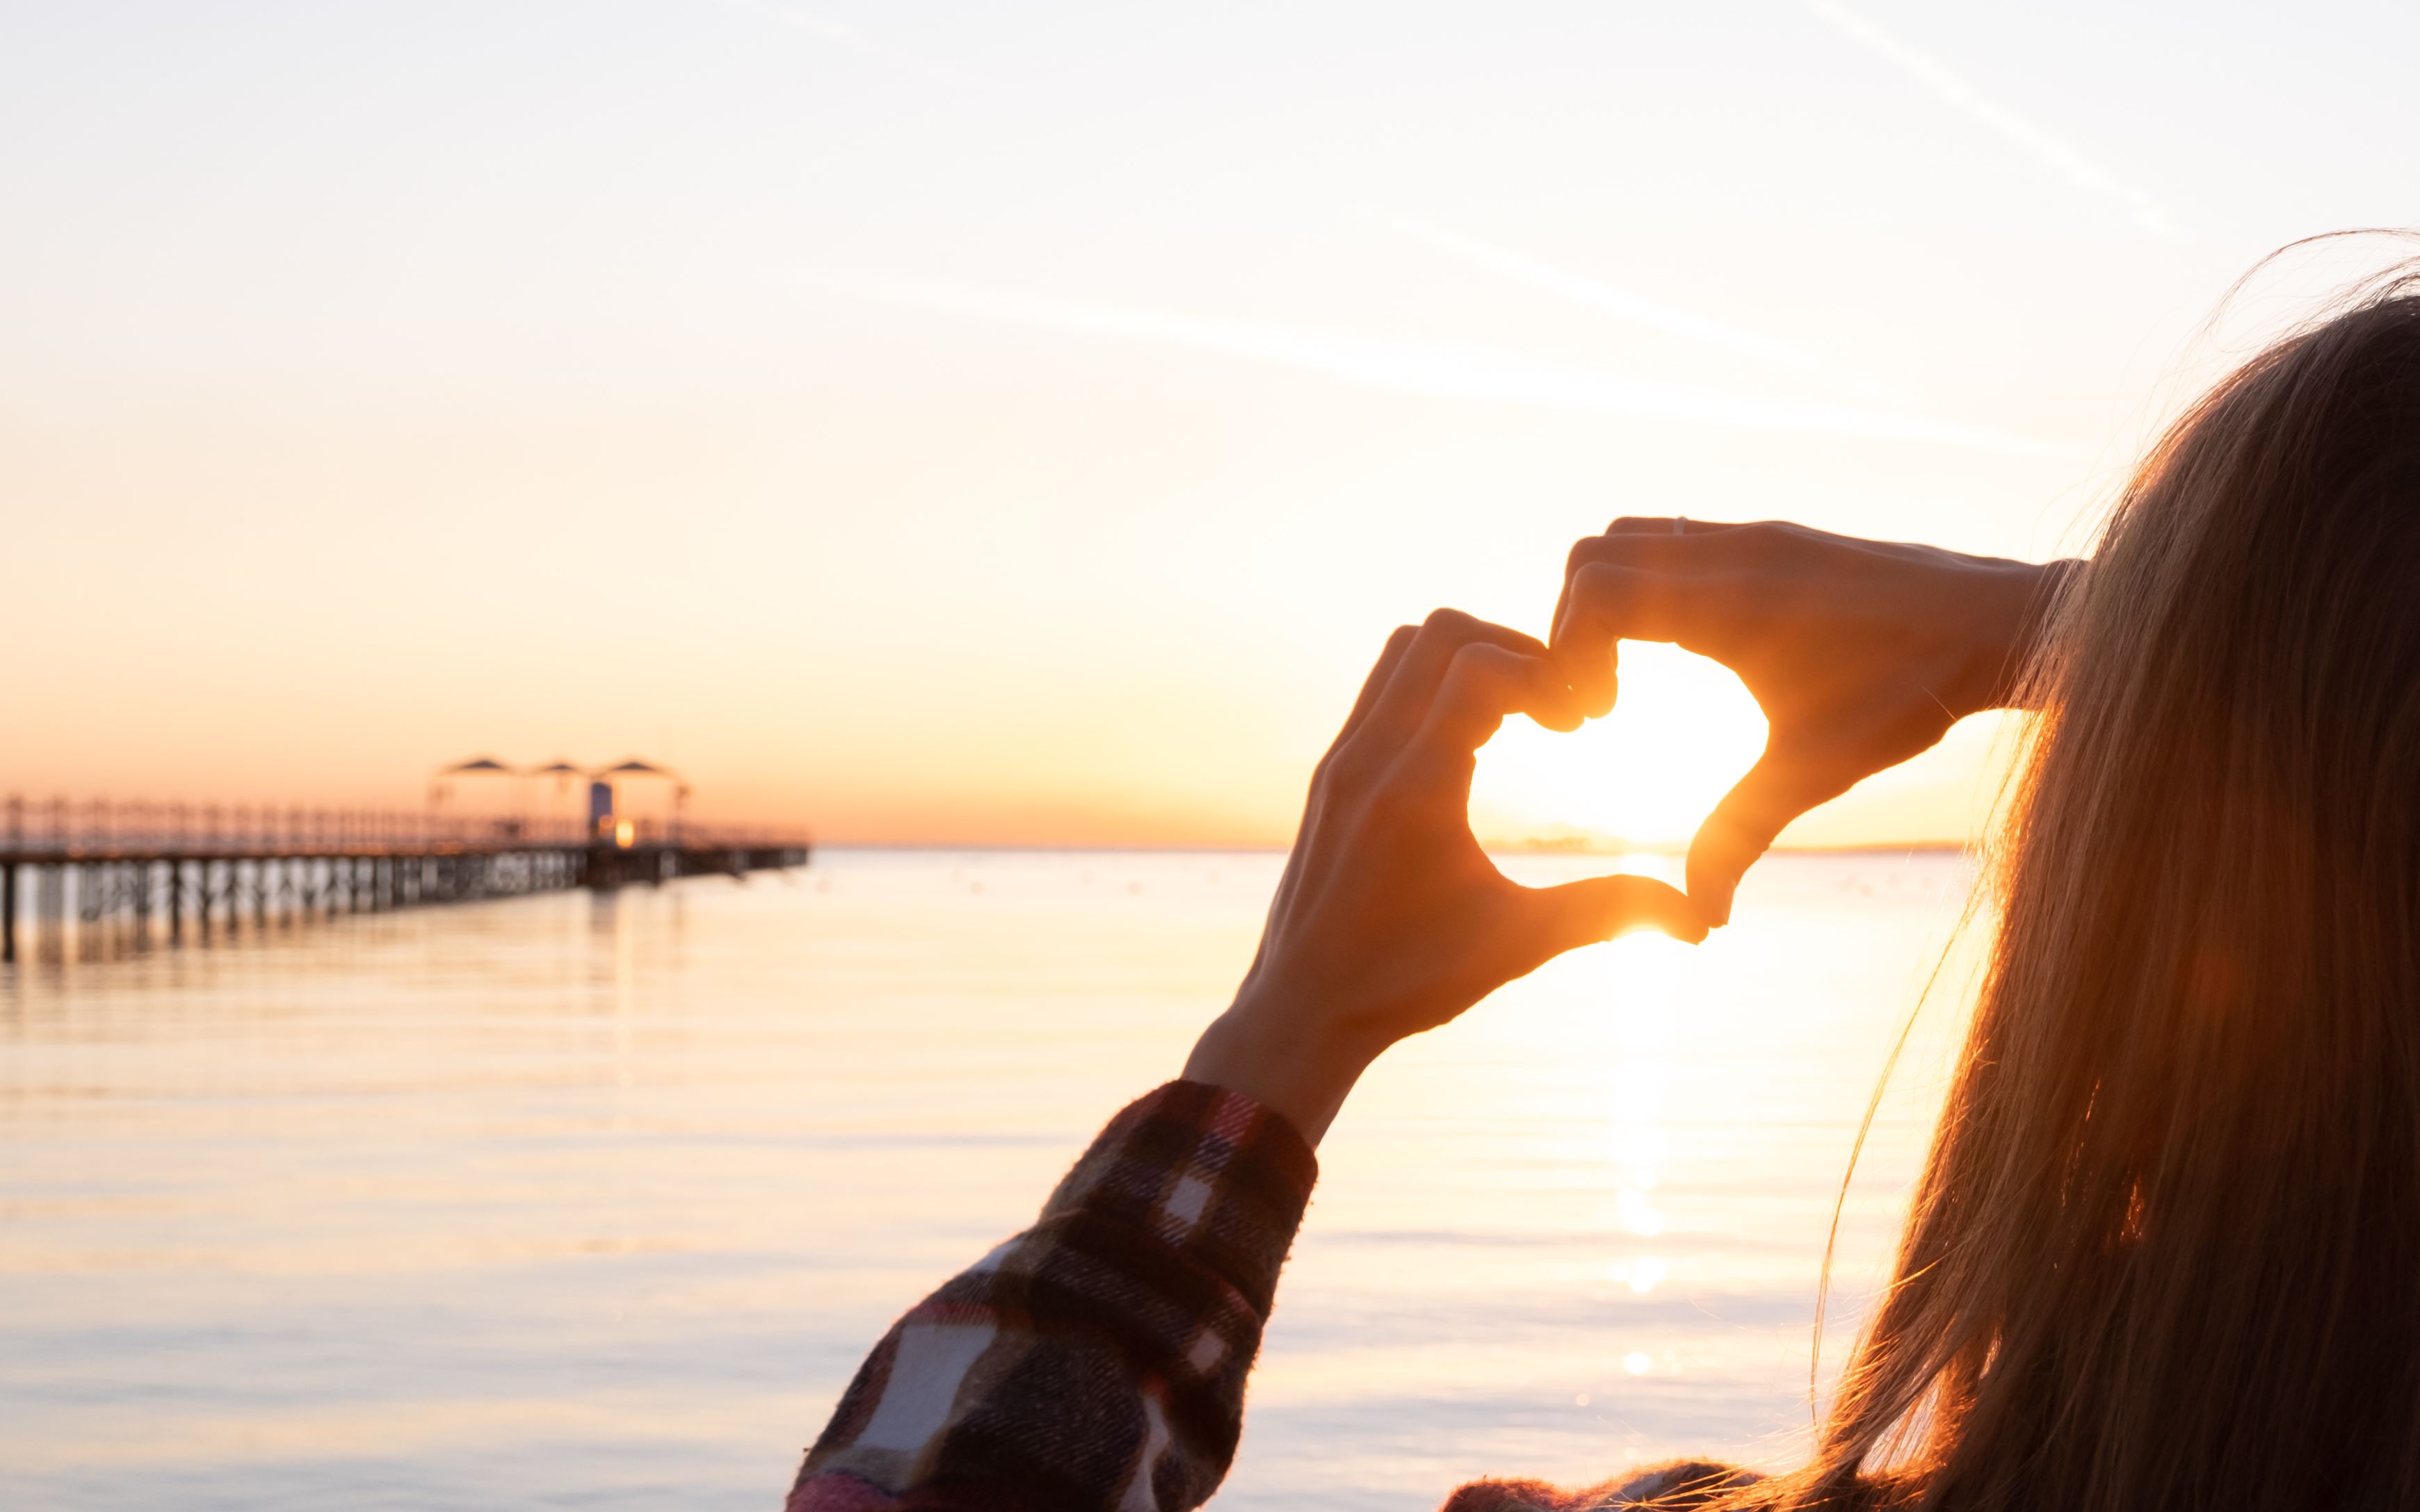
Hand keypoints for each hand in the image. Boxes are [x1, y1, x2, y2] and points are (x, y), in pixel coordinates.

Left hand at [1183, 609, 1707, 1143]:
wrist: (1300, 1011)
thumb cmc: (1405, 983)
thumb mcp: (1517, 943)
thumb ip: (1609, 913)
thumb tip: (1701, 920)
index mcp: (1413, 787)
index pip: (1481, 665)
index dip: (1548, 673)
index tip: (1584, 723)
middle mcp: (1367, 757)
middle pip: (1440, 633)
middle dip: (1515, 650)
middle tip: (1560, 708)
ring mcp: (1341, 760)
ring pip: (1403, 650)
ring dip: (1470, 659)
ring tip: (1524, 715)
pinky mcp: (1331, 775)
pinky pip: (1382, 688)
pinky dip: (1433, 685)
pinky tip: (1475, 742)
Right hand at [1551, 519, 2073, 925]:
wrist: (2006, 625)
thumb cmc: (1912, 695)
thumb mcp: (1815, 769)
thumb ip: (1739, 833)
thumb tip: (1699, 917)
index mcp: (1728, 600)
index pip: (1597, 591)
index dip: (1570, 652)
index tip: (1599, 718)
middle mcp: (1734, 551)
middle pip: (1597, 553)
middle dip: (1575, 624)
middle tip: (1604, 699)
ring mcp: (1756, 535)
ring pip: (1637, 535)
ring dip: (1612, 599)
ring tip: (1635, 672)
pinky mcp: (1779, 537)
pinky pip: (1683, 538)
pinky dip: (1658, 584)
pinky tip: (1693, 650)